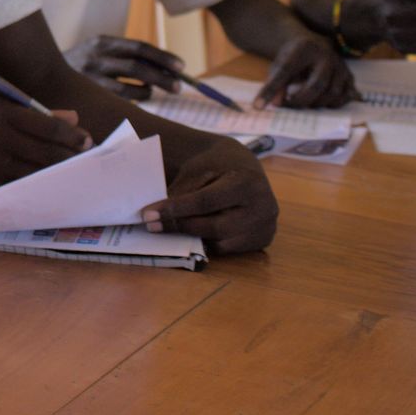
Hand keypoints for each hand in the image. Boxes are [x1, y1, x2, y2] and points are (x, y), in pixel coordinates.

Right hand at [0, 94, 90, 197]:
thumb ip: (30, 114)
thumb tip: (71, 119)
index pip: (49, 125)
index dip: (73, 136)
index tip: (87, 141)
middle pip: (49, 153)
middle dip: (72, 159)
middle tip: (87, 162)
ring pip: (37, 175)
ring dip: (58, 177)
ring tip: (72, 176)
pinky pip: (20, 190)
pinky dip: (36, 190)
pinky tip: (47, 189)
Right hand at [64, 35, 182, 100]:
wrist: (42, 77)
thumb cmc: (82, 65)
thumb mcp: (99, 52)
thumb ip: (126, 57)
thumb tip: (167, 68)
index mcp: (102, 42)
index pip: (139, 47)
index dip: (162, 57)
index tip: (181, 67)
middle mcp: (95, 59)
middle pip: (137, 67)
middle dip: (162, 77)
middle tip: (178, 87)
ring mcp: (89, 81)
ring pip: (129, 89)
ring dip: (148, 91)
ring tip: (156, 92)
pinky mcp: (87, 98)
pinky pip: (119, 103)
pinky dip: (134, 101)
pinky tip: (139, 98)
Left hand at [140, 138, 277, 253]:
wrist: (243, 167)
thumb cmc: (217, 166)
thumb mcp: (199, 169)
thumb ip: (183, 192)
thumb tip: (156, 216)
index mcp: (247, 182)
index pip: (205, 201)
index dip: (175, 210)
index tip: (149, 214)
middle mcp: (263, 206)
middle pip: (214, 226)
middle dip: (180, 226)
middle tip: (152, 225)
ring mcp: (266, 226)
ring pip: (220, 242)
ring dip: (192, 237)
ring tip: (170, 228)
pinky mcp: (263, 239)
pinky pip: (228, 249)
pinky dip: (208, 243)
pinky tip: (193, 233)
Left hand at [256, 34, 354, 108]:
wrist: (311, 44)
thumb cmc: (292, 57)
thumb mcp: (278, 66)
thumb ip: (275, 84)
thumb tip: (275, 105)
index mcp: (303, 48)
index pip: (285, 71)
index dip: (272, 89)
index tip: (258, 105)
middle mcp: (326, 55)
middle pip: (317, 85)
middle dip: (301, 101)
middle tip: (289, 105)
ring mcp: (340, 65)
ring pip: (333, 92)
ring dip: (317, 104)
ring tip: (303, 103)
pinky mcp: (349, 75)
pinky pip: (345, 95)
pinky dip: (333, 104)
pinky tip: (320, 103)